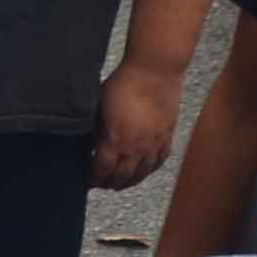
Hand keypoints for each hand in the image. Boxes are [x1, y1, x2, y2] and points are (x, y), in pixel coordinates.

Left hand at [90, 58, 185, 190]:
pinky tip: (145, 170)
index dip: (94, 179)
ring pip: (143, 173)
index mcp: (114, 142)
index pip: (102, 171)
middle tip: (104, 184)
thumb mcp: (99, 108)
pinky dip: (150, 170)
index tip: (89, 182)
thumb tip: (91, 147)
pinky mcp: (167, 136)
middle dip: (111, 183)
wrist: (154, 71)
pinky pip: (160, 161)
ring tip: (123, 183)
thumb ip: (96, 131)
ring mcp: (154, 144)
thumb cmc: (123, 85)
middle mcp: (135, 149)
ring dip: (131, 181)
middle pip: (122, 177)